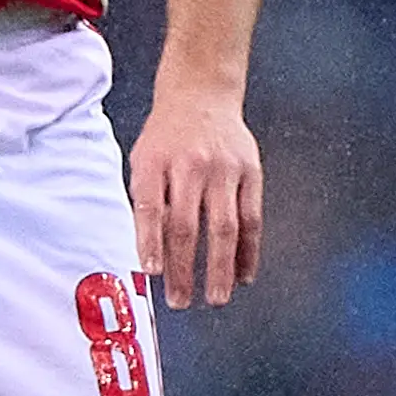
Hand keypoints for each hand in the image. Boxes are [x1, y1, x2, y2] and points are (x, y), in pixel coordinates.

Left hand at [129, 87, 260, 307]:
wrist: (202, 94)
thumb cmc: (167, 135)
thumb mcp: (144, 158)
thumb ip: (146, 200)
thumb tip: (149, 254)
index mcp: (156, 162)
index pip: (151, 208)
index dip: (150, 242)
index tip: (151, 273)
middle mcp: (190, 165)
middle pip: (186, 224)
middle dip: (184, 269)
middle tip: (181, 301)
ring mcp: (224, 169)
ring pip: (224, 227)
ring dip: (220, 267)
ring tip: (217, 297)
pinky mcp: (251, 172)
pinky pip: (251, 218)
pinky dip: (248, 250)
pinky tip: (243, 274)